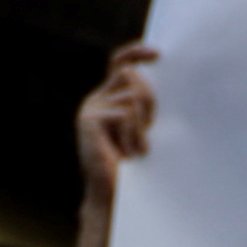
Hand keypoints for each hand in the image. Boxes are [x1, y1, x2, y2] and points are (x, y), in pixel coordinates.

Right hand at [77, 42, 158, 192]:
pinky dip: (134, 134)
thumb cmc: (135, 164)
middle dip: (150, 100)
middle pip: (132, 76)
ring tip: (137, 149)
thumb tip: (158, 79)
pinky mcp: (88, 120)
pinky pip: (125, 114)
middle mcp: (97, 99)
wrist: (115, 194)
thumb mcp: (144, 128)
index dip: (135, 52)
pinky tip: (129, 153)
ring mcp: (90, 108)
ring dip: (143, 124)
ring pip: (132, 96)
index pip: (119, 63)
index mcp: (109, 98)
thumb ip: (145, 105)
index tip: (157, 52)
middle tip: (149, 130)